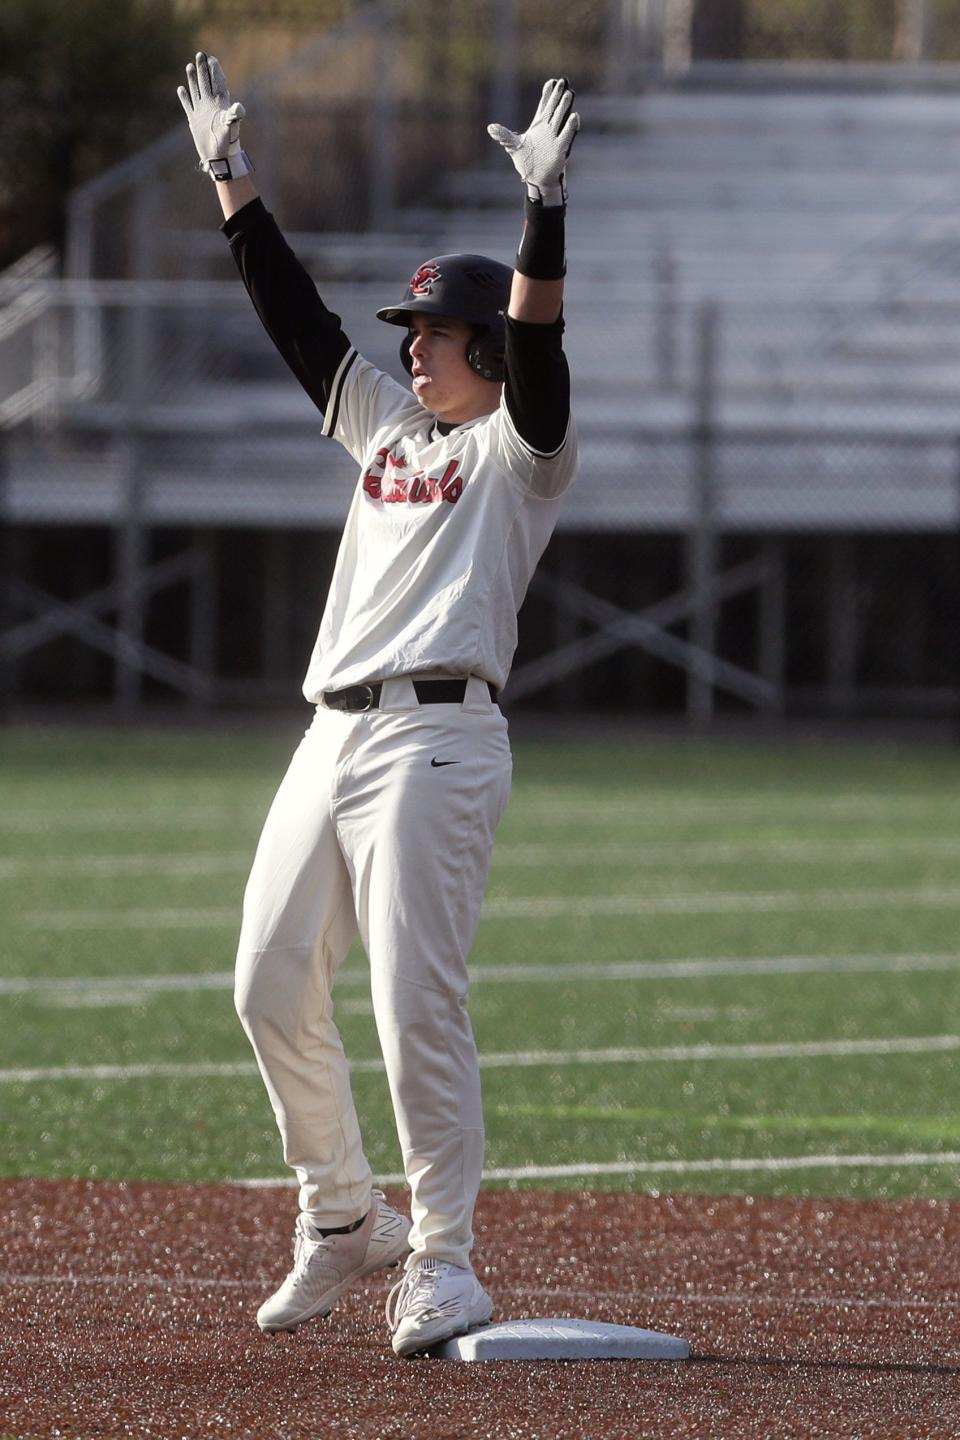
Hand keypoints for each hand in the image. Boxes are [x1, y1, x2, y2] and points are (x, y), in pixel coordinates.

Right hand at [177, 52, 250, 181]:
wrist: (218, 156)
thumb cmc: (227, 141)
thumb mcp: (230, 126)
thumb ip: (234, 115)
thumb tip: (240, 107)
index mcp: (220, 103)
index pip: (217, 82)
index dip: (215, 70)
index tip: (212, 58)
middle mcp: (210, 104)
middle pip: (206, 82)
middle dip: (203, 68)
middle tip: (200, 54)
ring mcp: (201, 111)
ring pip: (196, 90)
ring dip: (192, 79)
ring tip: (189, 65)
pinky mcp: (194, 119)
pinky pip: (188, 105)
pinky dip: (184, 97)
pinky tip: (181, 89)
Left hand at [487, 77, 579, 206]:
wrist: (536, 179)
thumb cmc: (527, 161)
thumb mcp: (513, 146)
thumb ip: (504, 136)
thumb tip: (490, 128)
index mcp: (538, 125)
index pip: (544, 106)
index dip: (548, 94)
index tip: (552, 82)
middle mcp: (548, 128)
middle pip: (554, 108)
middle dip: (558, 95)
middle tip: (563, 81)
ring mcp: (555, 137)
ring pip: (561, 118)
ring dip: (565, 106)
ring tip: (569, 93)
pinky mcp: (560, 148)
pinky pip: (567, 135)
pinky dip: (571, 127)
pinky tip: (574, 116)